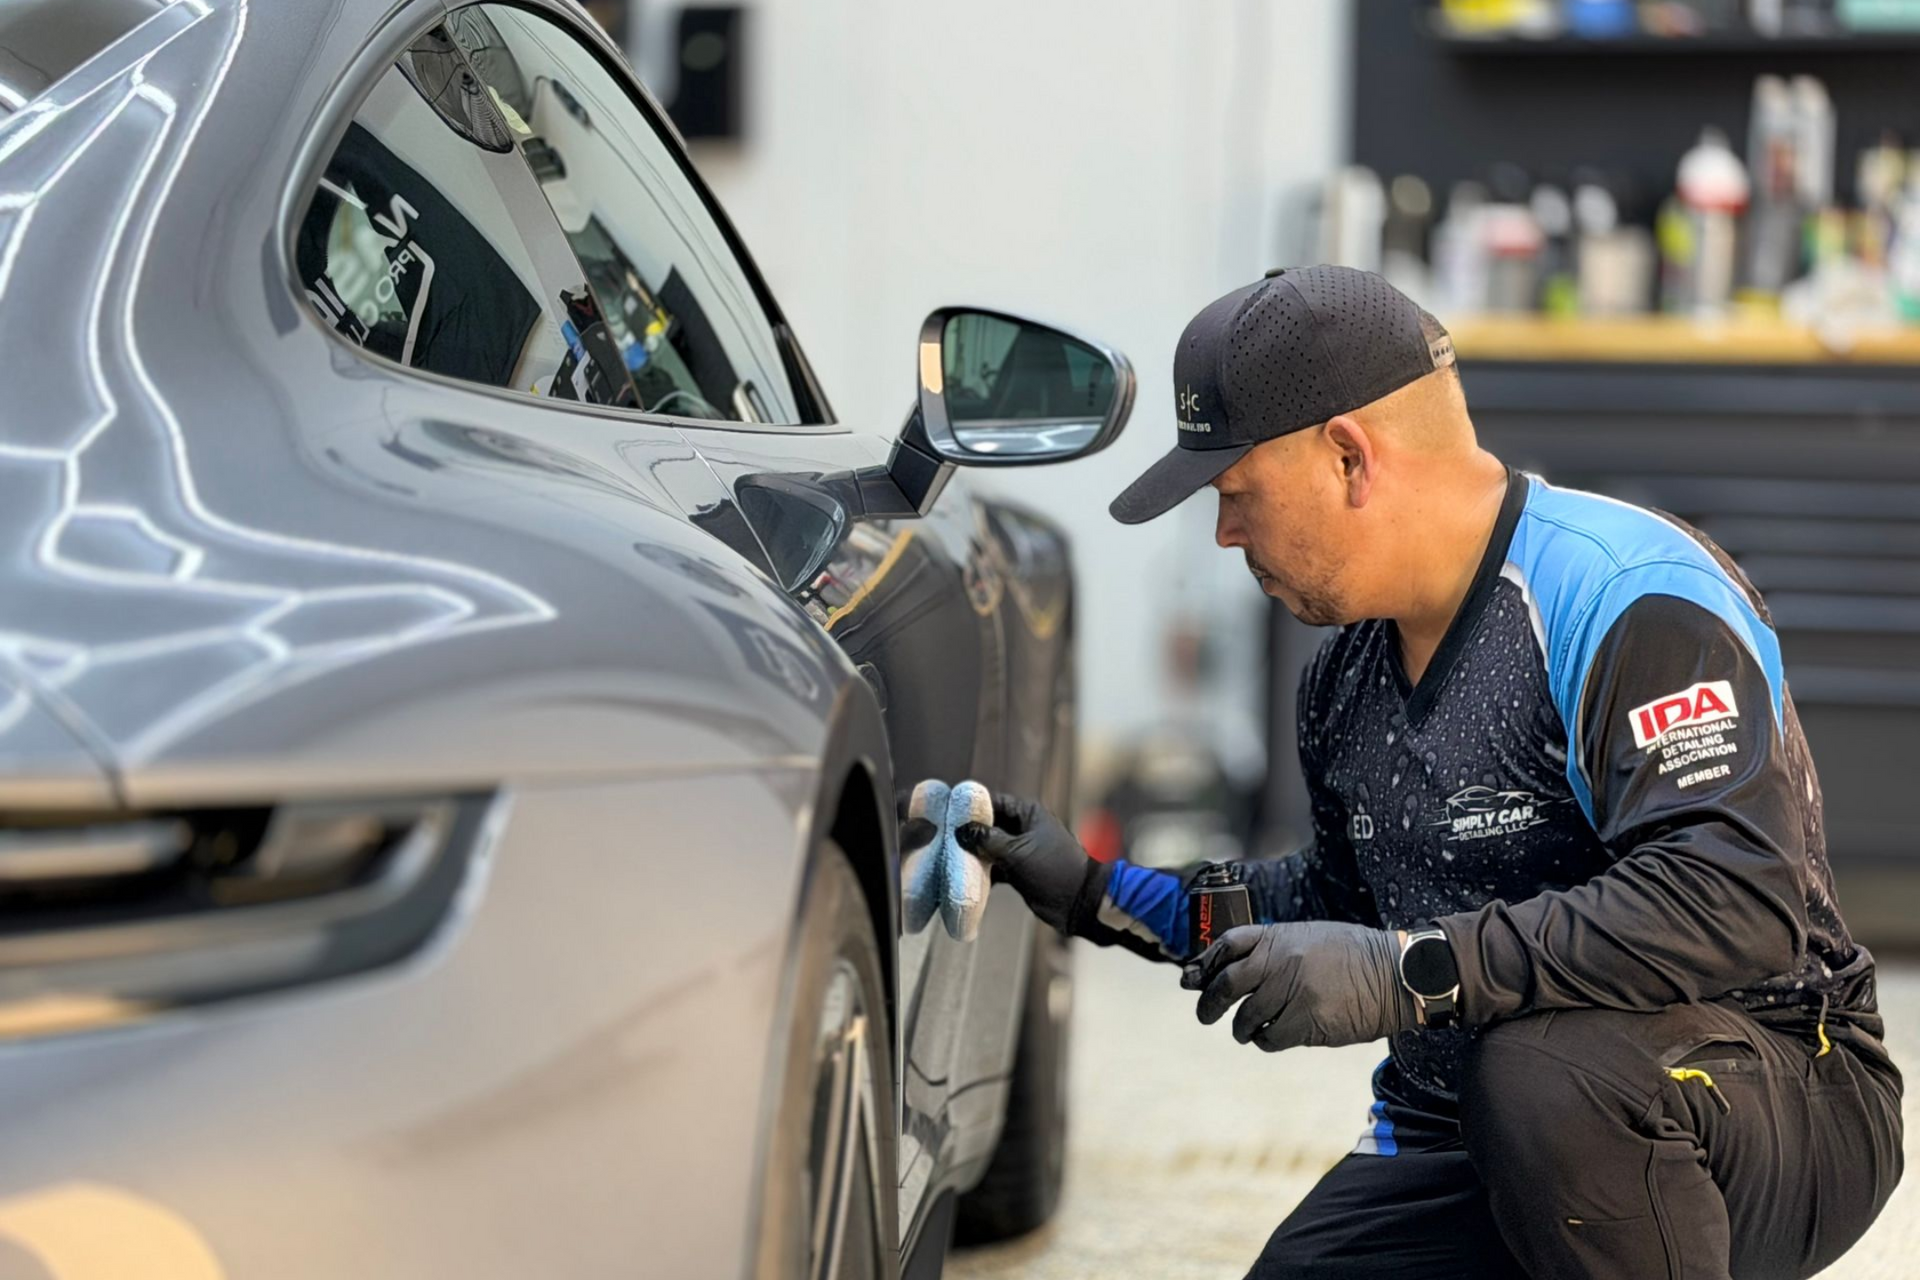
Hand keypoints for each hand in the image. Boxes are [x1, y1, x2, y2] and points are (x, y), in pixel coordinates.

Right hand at [930, 790, 1089, 933]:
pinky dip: (983, 871)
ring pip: (990, 847)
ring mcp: (1021, 850)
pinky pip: (995, 867)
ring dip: (975, 854)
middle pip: (989, 825)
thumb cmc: (1053, 869)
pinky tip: (966, 877)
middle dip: (969, 833)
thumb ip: (988, 840)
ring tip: (951, 858)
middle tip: (944, 837)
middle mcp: (1023, 828)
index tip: (948, 813)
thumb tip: (962, 830)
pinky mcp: (1018, 870)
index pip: (994, 802)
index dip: (972, 807)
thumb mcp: (1017, 852)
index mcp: (1028, 813)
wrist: (1079, 902)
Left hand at [1179, 921, 1413, 1050]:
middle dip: (1208, 1003)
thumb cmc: (1354, 954)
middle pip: (1226, 984)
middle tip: (1204, 1014)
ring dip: (1240, 1028)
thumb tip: (1238, 966)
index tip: (1193, 976)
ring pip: (1245, 1017)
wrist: (1395, 974)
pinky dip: (1264, 1040)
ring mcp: (1291, 993)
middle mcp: (1279, 963)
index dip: (1205, 962)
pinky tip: (1269, 1037)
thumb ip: (1275, 948)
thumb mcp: (1311, 936)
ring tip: (1245, 1030)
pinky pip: (1269, 1037)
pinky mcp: (1306, 1023)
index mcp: (1279, 937)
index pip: (1227, 945)